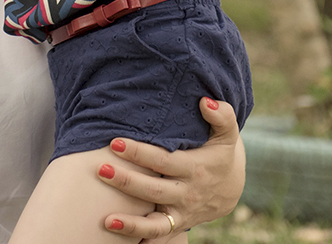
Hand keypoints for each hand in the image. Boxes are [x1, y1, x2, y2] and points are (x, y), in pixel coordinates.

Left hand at [99, 98, 243, 240]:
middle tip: (101, 169)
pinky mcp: (176, 224)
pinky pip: (159, 237)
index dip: (139, 152)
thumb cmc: (220, 153)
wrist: (230, 188)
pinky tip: (118, 236)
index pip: (163, 161)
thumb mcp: (227, 134)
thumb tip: (205, 102)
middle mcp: (187, 193)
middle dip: (127, 181)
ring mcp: (181, 212)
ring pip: (156, 223)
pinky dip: (143, 240)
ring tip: (107, 220)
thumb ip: (221, 115)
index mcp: (195, 168)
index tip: (116, 142)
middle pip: (153, 190)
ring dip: (131, 223)